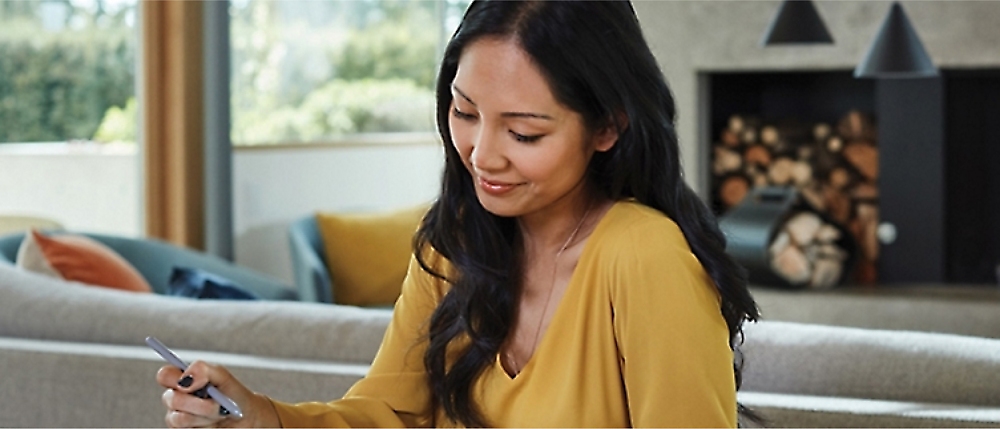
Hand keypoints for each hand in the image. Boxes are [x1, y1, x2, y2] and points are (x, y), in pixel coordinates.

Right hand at [156, 361, 280, 427]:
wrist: (246, 418)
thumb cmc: (233, 395)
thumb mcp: (223, 377)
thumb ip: (203, 370)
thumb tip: (185, 378)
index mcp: (183, 381)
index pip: (164, 375)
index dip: (173, 378)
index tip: (193, 384)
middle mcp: (176, 400)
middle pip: (171, 399)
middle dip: (198, 402)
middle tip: (218, 404)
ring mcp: (177, 419)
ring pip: (178, 419)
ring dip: (204, 416)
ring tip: (219, 414)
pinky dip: (205, 427)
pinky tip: (213, 425)